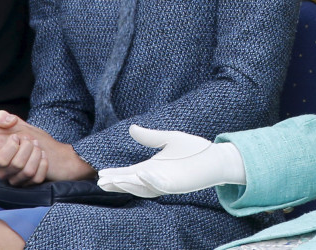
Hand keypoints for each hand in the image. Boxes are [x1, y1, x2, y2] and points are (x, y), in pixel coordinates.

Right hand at [0, 110, 95, 183]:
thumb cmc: (32, 138)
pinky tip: (44, 157)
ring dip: (35, 153)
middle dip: (22, 146)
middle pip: (3, 161)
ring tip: (38, 147)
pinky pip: (35, 178)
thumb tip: (6, 120)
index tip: (15, 138)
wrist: (57, 153)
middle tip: (30, 141)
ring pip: (21, 170)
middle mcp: (1, 169)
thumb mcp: (16, 124)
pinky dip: (43, 164)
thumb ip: (2, 118)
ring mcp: (14, 179)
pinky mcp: (28, 185)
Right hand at [97, 125, 245, 196]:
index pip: (129, 173)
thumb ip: (150, 137)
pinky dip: (150, 181)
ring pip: (143, 187)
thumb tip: (131, 128)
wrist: (214, 157)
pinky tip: (141, 174)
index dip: (116, 174)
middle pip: (132, 183)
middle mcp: (156, 177)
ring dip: (129, 184)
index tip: (101, 174)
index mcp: (152, 167)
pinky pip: (161, 185)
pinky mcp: (177, 185)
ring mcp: (166, 182)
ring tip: (114, 180)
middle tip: (102, 181)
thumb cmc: (193, 149)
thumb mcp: (168, 139)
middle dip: (117, 183)